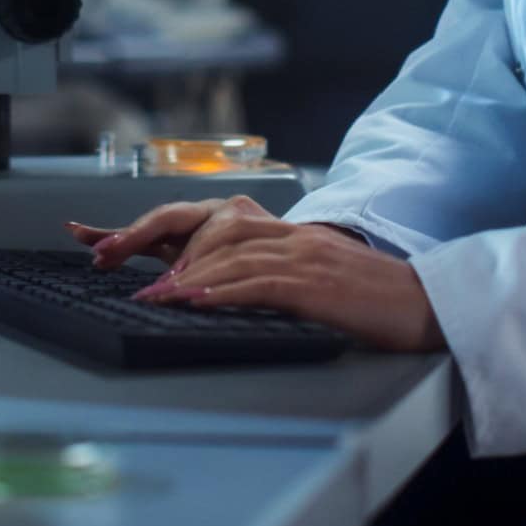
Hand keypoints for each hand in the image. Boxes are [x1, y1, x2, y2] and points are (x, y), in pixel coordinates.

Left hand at [64, 200, 445, 352]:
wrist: (429, 304)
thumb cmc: (369, 300)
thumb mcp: (311, 279)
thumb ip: (264, 278)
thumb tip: (210, 292)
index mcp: (280, 231)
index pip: (203, 220)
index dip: (148, 227)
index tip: (96, 238)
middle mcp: (286, 233)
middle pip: (205, 227)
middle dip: (150, 241)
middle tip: (107, 260)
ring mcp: (302, 254)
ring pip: (228, 254)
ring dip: (181, 274)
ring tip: (146, 295)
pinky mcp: (317, 282)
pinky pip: (260, 282)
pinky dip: (223, 291)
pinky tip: (196, 302)